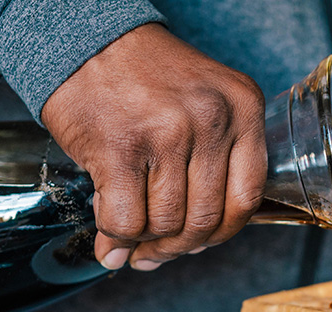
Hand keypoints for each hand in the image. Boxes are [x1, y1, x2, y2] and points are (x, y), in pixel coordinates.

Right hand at [40, 24, 266, 270]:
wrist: (85, 39)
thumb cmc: (141, 76)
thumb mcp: (199, 105)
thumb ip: (201, 170)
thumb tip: (171, 248)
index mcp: (243, 107)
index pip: (246, 198)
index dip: (219, 233)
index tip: (196, 242)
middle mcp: (213, 119)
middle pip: (205, 219)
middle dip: (176, 246)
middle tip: (154, 252)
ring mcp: (168, 134)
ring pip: (166, 224)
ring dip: (144, 240)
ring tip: (128, 232)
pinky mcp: (121, 149)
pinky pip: (127, 220)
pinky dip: (115, 233)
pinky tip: (108, 224)